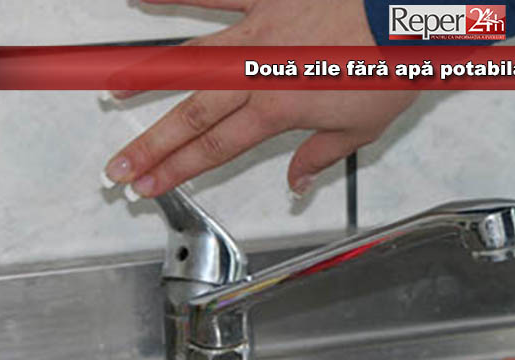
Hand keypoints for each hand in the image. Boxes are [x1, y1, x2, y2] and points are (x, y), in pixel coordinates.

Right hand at [103, 0, 418, 197]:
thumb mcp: (361, 129)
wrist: (403, 19)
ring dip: (148, 78)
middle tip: (118, 166)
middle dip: (152, 144)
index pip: (218, 148)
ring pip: (190, 59)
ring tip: (112, 93)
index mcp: (279, 109)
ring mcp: (255, 31)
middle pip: (192, 115)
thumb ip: (320, 156)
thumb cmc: (390, 67)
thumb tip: (296, 183)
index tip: (149, 186)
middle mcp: (257, 73)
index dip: (179, 170)